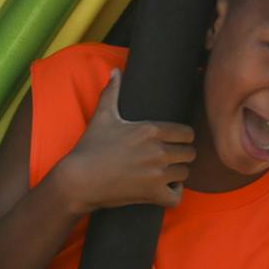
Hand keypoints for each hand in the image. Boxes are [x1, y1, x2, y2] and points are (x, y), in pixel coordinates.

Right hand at [53, 70, 196, 211]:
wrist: (78, 180)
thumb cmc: (90, 148)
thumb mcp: (102, 117)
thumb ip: (112, 92)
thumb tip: (115, 72)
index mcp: (150, 129)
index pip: (187, 132)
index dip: (183, 137)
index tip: (175, 141)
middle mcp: (157, 151)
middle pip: (190, 153)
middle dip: (182, 155)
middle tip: (171, 157)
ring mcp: (156, 174)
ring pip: (186, 173)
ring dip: (178, 173)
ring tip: (168, 172)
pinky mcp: (152, 194)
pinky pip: (177, 196)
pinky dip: (174, 193)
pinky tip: (166, 188)